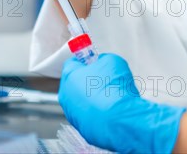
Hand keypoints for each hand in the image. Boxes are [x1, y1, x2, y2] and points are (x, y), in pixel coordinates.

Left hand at [59, 54, 185, 152]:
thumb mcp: (112, 61)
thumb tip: (103, 62)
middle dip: (89, 80)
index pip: (72, 63)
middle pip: (76, 82)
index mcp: (69, 76)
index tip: (94, 61)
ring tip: (111, 98)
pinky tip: (111, 112)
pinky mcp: (82, 128)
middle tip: (105, 79)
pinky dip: (98, 113)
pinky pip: (90, 116)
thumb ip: (103, 59)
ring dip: (94, 98)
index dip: (85, 61)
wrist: (120, 121)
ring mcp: (72, 114)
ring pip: (82, 101)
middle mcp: (66, 96)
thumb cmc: (114, 90)